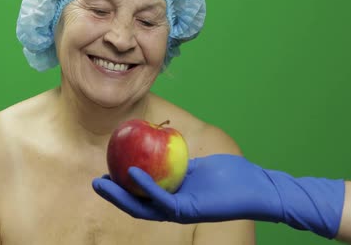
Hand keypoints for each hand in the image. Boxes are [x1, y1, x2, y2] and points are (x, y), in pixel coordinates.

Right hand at [92, 154, 343, 238]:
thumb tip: (158, 140)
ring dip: (121, 195)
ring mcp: (180, 211)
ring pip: (144, 206)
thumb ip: (177, 158)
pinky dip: (146, 186)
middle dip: (113, 195)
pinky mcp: (189, 210)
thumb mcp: (196, 163)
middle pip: (136, 204)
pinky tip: (133, 172)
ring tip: (104, 183)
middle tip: (95, 182)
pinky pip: (163, 198)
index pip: (140, 195)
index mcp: (172, 197)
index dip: (119, 188)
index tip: (104, 174)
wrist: (255, 187)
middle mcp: (172, 208)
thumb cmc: (229, 174)